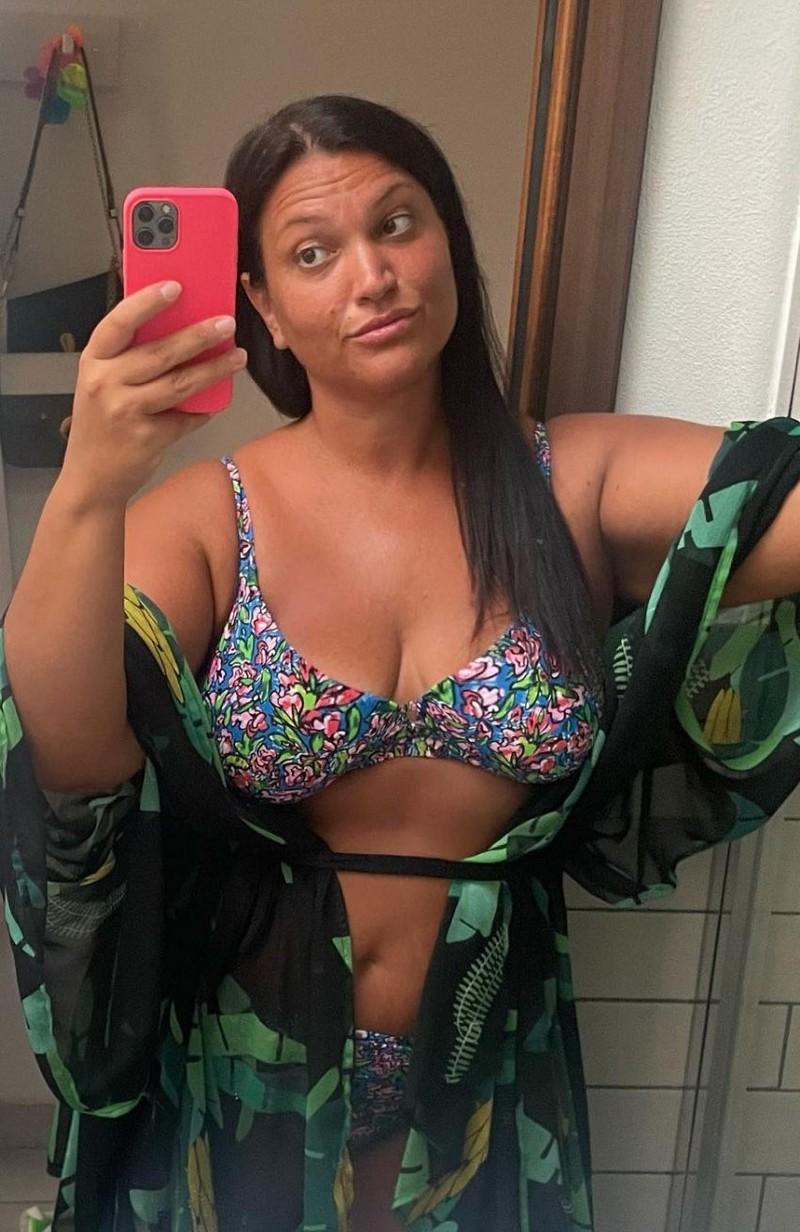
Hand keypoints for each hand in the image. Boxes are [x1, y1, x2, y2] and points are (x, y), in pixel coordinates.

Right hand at [58, 280, 246, 507]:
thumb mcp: (101, 383)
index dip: (146, 302)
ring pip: (180, 384)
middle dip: (199, 335)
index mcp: (93, 361)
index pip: (118, 323)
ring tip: (236, 356)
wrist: (91, 477)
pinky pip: (186, 417)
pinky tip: (218, 399)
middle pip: (160, 353)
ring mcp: (126, 412)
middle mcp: (106, 384)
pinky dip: (204, 409)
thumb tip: (179, 328)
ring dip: (214, 368)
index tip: (175, 286)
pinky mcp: (147, 437)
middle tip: (226, 322)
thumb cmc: (101, 424)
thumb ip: (129, 358)